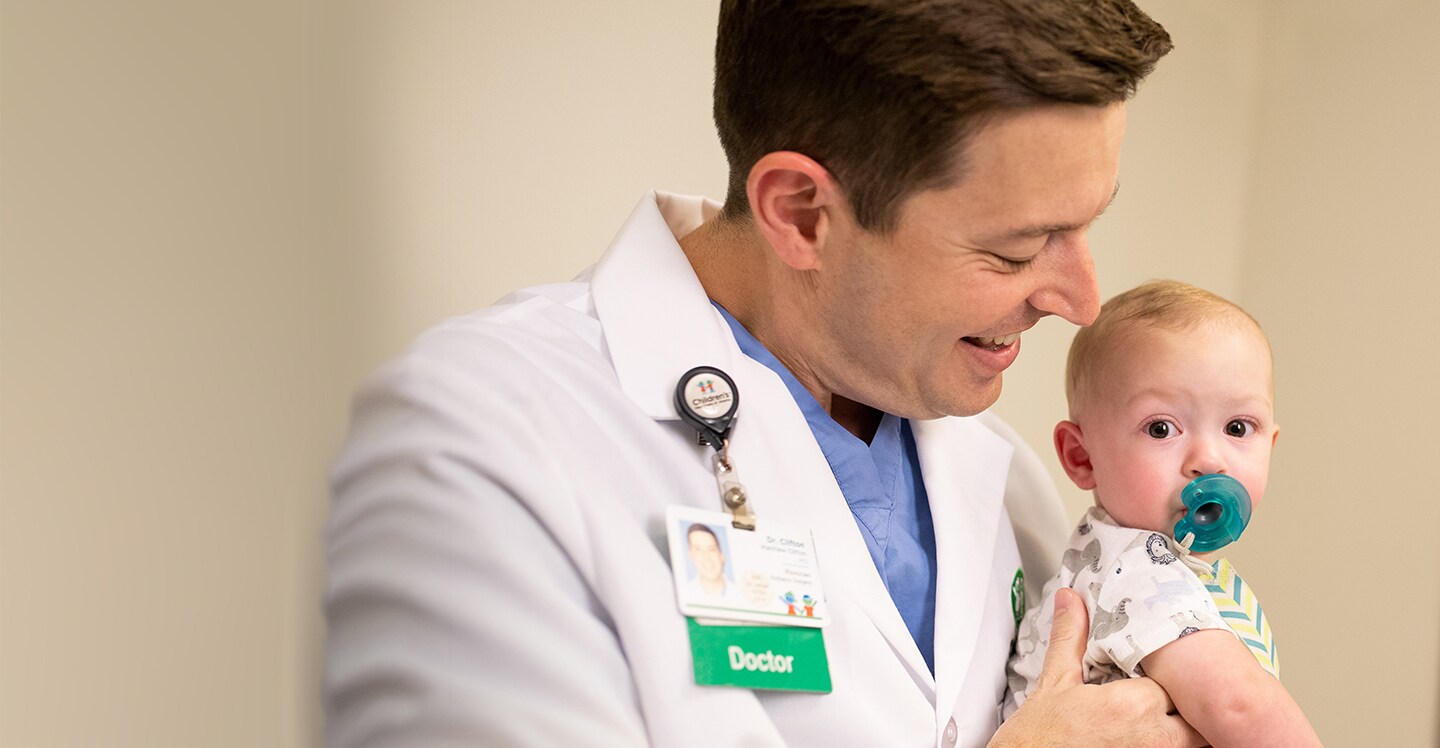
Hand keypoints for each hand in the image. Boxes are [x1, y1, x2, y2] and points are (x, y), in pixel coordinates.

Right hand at [989, 588, 1205, 746]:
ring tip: (1155, 722)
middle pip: (1197, 719)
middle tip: (1167, 703)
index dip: (1168, 677)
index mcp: (1133, 704)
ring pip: (1193, 743)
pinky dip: (1169, 744)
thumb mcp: (1055, 681)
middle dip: (1186, 710)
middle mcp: (1152, 737)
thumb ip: (1071, 637)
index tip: (1155, 676)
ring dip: (1184, 733)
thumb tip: (1071, 600)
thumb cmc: (1039, 737)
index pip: (1176, 681)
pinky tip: (1141, 738)